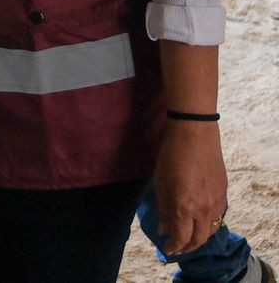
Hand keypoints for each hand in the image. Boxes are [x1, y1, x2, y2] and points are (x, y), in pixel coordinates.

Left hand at [154, 120, 228, 255]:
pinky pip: (217, 219)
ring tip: (188, 239)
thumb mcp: (160, 183)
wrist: (195, 136)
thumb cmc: (171, 156)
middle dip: (187, 247)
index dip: (174, 246)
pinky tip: (199, 223)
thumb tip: (163, 229)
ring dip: (199, 239)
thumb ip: (163, 208)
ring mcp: (216, 204)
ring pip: (210, 231)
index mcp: (184, 207)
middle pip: (198, 239)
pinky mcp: (224, 196)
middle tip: (177, 248)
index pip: (181, 238)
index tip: (166, 248)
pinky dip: (208, 226)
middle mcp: (203, 210)